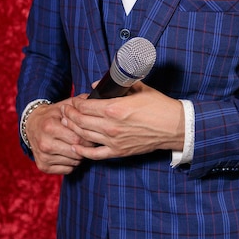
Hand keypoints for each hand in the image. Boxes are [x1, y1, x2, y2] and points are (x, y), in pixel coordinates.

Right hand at [25, 99, 91, 174]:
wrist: (32, 125)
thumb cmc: (53, 115)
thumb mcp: (64, 105)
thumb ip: (79, 103)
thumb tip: (95, 98)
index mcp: (50, 127)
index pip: (77, 138)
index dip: (89, 138)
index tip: (93, 134)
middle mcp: (44, 143)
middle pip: (76, 152)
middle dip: (86, 148)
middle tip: (90, 142)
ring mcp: (43, 157)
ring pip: (73, 162)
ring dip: (80, 156)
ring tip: (80, 146)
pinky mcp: (43, 166)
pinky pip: (67, 170)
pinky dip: (73, 163)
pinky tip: (71, 153)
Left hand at [61, 82, 184, 160]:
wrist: (174, 126)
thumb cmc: (158, 106)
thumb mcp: (138, 88)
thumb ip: (117, 85)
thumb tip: (98, 84)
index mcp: (115, 108)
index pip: (86, 106)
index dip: (76, 102)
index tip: (74, 100)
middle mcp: (111, 126)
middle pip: (81, 121)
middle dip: (70, 114)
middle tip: (65, 109)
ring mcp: (114, 140)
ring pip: (84, 136)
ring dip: (72, 128)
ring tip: (66, 122)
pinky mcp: (118, 152)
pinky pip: (95, 154)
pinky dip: (82, 151)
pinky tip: (75, 146)